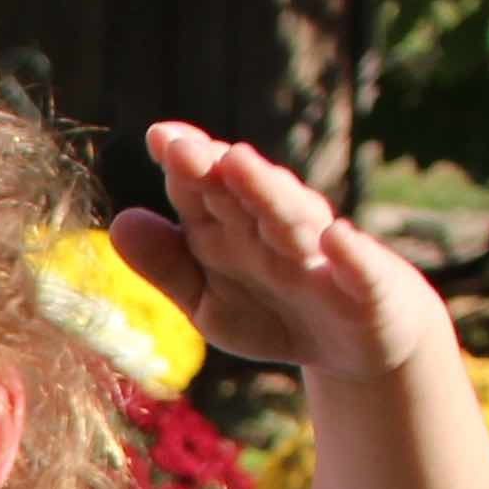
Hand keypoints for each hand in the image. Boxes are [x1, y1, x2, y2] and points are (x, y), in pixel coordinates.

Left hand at [113, 125, 454, 381]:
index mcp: (237, 229)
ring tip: (237, 163)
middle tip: (183, 145)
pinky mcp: (370, 289)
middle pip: (246, 193)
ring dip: (268, 191)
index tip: (159, 138)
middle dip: (217, 168)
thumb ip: (168, 266)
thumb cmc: (277, 316)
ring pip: (295, 220)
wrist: (358, 349)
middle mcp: (279, 231)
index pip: (207, 188)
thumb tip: (118, 221)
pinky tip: (336, 237)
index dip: (186, 164)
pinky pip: (361, 270)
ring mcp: (326, 257)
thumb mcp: (210, 303)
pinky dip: (351, 254)